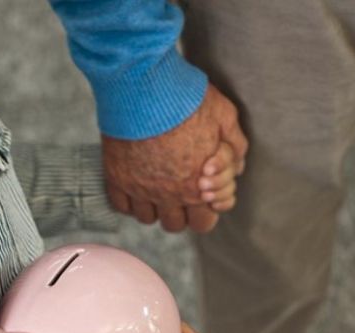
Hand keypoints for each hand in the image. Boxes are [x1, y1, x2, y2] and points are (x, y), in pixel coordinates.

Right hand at [102, 84, 247, 232]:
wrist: (143, 85)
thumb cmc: (186, 99)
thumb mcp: (225, 117)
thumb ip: (235, 147)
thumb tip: (237, 167)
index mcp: (197, 186)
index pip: (205, 221)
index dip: (207, 208)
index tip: (203, 191)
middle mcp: (168, 195)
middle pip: (175, 225)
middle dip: (182, 212)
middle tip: (181, 191)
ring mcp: (140, 188)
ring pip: (148, 218)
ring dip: (155, 207)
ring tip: (157, 185)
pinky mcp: (117, 177)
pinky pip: (121, 206)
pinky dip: (129, 200)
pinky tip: (136, 182)